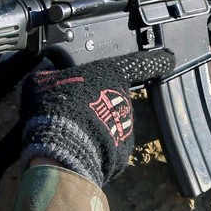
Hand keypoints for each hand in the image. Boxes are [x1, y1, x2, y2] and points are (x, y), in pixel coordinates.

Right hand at [20, 49, 175, 185]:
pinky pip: (109, 146)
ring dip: (97, 126)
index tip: (168, 59)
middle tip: (75, 109)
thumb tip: (45, 70)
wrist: (62, 147)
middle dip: (99, 103)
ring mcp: (127, 127)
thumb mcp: (43, 81)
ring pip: (111, 123)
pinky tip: (78, 148)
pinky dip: (97, 148)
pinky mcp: (124, 152)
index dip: (154, 60)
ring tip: (73, 132)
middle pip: (115, 98)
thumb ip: (50, 74)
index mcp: (111, 74)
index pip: (139, 63)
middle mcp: (125, 99)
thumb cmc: (55, 106)